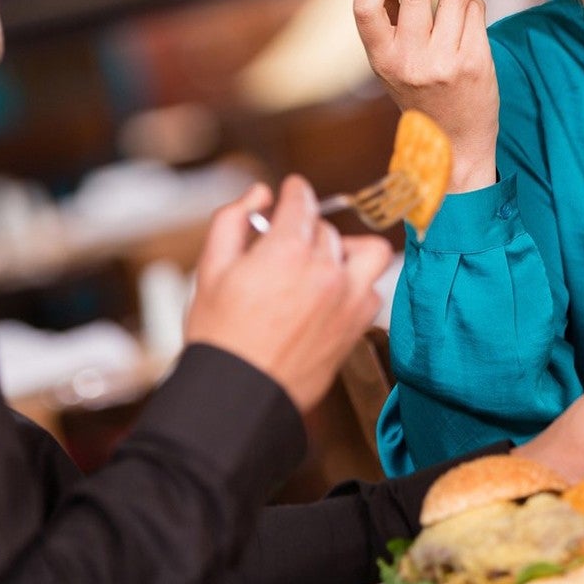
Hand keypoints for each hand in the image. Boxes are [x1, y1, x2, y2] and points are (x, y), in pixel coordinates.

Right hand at [185, 177, 391, 412]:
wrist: (240, 393)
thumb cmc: (220, 334)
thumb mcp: (210, 268)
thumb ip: (233, 219)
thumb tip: (260, 194)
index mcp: (286, 250)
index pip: (302, 200)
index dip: (295, 190)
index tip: (292, 190)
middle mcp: (325, 269)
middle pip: (325, 228)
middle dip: (305, 229)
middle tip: (283, 247)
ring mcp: (347, 298)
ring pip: (365, 251)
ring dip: (346, 250)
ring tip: (323, 262)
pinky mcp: (357, 325)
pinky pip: (372, 288)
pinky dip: (357, 284)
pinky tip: (332, 293)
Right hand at [349, 0, 499, 192]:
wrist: (453, 144)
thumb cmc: (421, 95)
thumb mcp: (390, 60)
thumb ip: (379, 14)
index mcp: (382, 58)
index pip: (367, 6)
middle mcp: (410, 61)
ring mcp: (444, 62)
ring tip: (457, 10)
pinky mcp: (475, 62)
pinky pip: (477, 10)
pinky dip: (475, 7)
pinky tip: (470, 24)